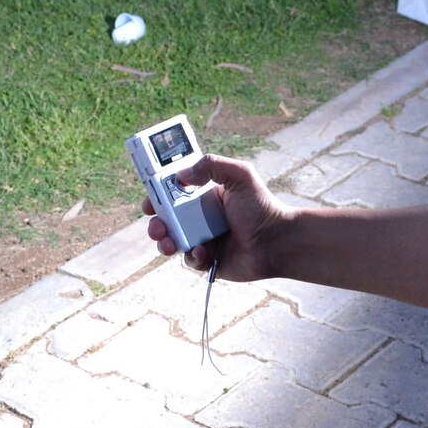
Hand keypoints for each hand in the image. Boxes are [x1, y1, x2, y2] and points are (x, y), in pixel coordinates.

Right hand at [141, 153, 291, 280]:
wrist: (277, 241)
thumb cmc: (262, 207)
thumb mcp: (240, 175)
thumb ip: (211, 165)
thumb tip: (182, 174)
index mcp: (204, 198)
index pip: (174, 195)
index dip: (158, 197)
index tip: (150, 200)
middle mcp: (201, 219)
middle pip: (167, 221)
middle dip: (156, 223)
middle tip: (156, 224)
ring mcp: (203, 241)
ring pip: (173, 242)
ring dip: (164, 242)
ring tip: (168, 243)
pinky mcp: (209, 261)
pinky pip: (191, 261)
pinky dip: (192, 257)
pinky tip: (202, 252)